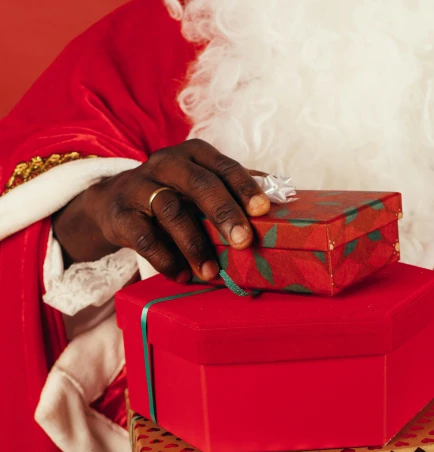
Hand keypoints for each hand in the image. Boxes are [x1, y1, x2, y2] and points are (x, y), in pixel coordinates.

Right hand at [53, 141, 270, 280]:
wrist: (113, 205)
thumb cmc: (172, 196)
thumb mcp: (200, 186)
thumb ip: (233, 190)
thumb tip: (282, 200)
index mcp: (194, 155)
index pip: (224, 166)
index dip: (244, 187)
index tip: (263, 210)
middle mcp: (167, 164)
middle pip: (199, 185)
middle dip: (224, 214)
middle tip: (242, 242)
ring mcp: (141, 187)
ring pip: (171, 211)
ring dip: (195, 245)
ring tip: (211, 273)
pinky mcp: (122, 214)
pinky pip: (145, 238)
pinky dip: (166, 260)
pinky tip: (181, 275)